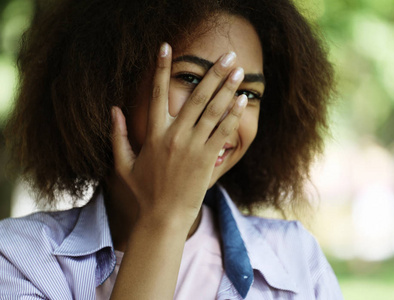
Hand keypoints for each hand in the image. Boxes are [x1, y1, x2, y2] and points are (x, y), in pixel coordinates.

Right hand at [111, 43, 247, 228]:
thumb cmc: (144, 191)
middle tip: (227, 55)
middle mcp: (174, 136)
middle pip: (195, 97)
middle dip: (212, 73)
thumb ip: (117, 135)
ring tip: (238, 70)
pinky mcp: (207, 159)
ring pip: (213, 111)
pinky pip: (223, 132)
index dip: (160, 68)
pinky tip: (241, 100)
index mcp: (153, 134)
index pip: (155, 94)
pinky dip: (233, 115)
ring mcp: (192, 147)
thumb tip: (113, 109)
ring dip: (227, 88)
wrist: (164, 217)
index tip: (165, 46)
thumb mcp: (124, 164)